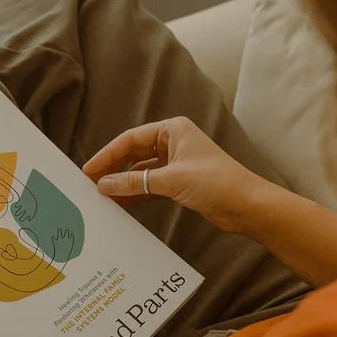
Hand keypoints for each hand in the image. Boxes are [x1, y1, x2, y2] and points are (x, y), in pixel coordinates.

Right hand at [83, 116, 261, 234]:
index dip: (107, 155)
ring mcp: (177, 163)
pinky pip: (151, 185)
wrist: (247, 206)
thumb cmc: (216, 182)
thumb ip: (135, 181)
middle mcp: (174, 142)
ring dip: (124, 182)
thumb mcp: (171, 180)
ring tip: (102, 195)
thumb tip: (104, 184)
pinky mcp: (180, 182)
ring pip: (141, 170)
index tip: (89, 171)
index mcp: (173, 130)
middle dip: (114, 168)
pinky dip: (137, 192)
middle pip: (134, 153)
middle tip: (91, 184)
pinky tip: (121, 202)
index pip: (131, 139)